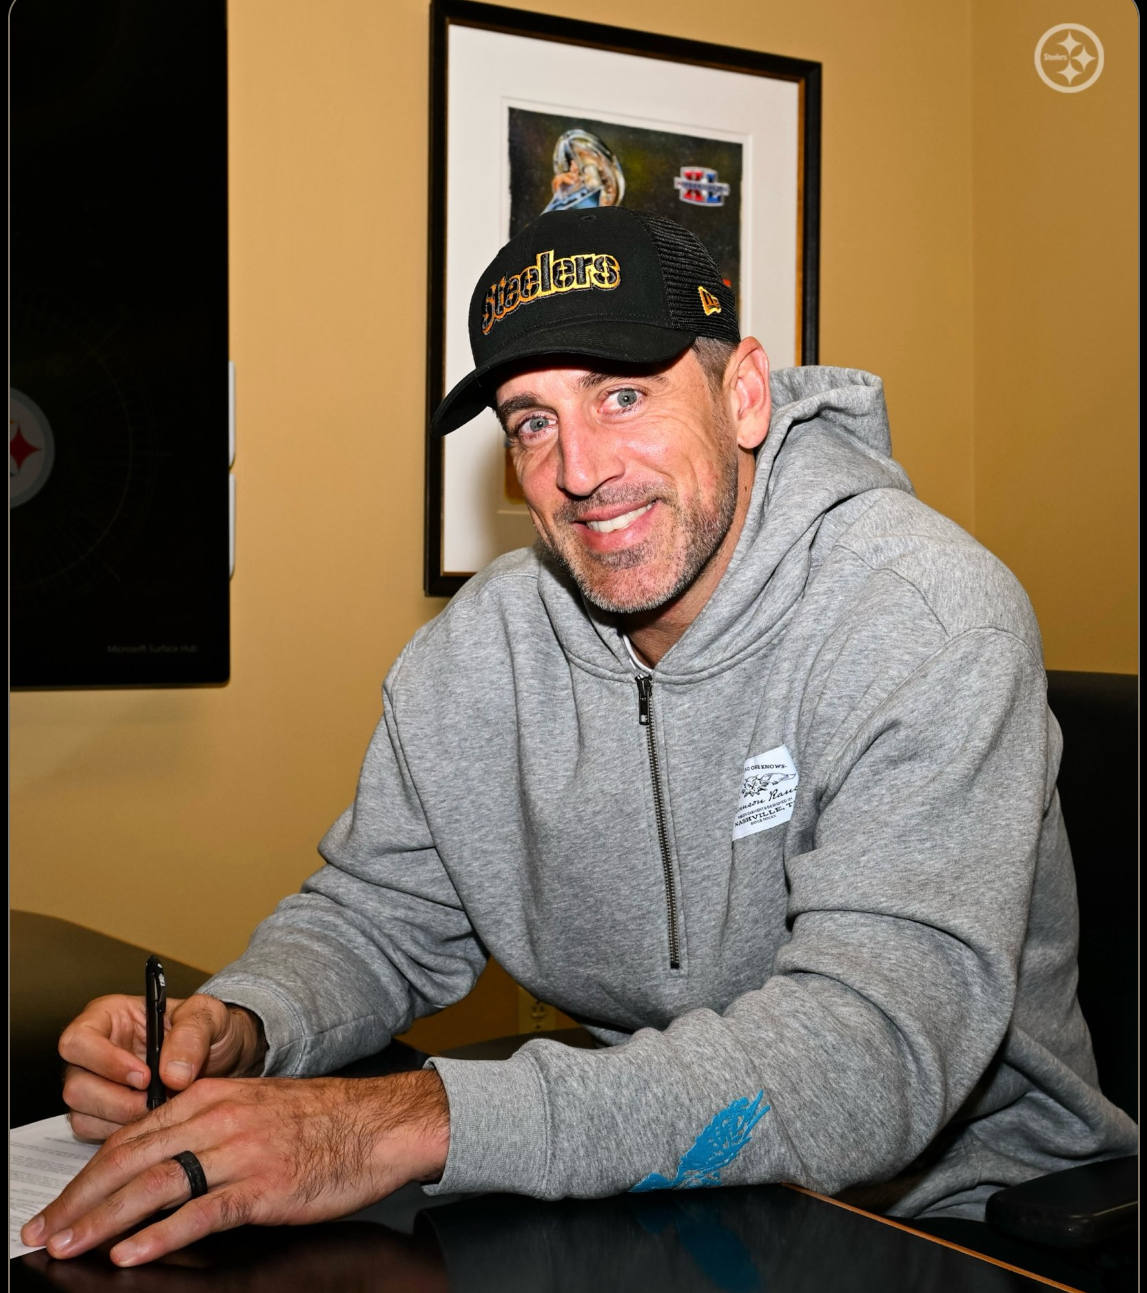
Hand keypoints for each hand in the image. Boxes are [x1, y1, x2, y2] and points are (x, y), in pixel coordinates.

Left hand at [21, 1069, 450, 1265]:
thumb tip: (155, 1169)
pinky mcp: (263, 1186)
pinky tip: (133, 1253)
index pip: (130, 1137)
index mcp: (212, 1097)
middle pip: (131, 1160)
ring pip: (155, 1184)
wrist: (379, 1124)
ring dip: (103, 1220)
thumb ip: (205, 1131)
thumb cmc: (322, 1121)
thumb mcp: (255, 1110)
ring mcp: (240, 1152)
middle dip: (80, 1201)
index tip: (58, 1208)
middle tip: (45, 1233)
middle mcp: (219, 1118)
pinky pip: (201, 1211)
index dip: (86, 1176)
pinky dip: (161, 1235)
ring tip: (71, 1246)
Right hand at [59, 994, 267, 1140]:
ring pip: (82, 1114)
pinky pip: (94, 1132)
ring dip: (123, 1119)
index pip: (78, 1040)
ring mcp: (94, 1084)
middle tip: (157, 1101)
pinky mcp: (101, 1113)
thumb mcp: (209, 1016)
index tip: (144, 1076)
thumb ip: (192, 1035)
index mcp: (108, 1017)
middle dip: (117, 1100)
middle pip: (75, 1086)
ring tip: (162, 1107)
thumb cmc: (209, 1029)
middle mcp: (93, 1052)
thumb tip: (172, 1074)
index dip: (104, 1062)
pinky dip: (124, 1133)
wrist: (222, 1057)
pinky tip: (154, 1121)